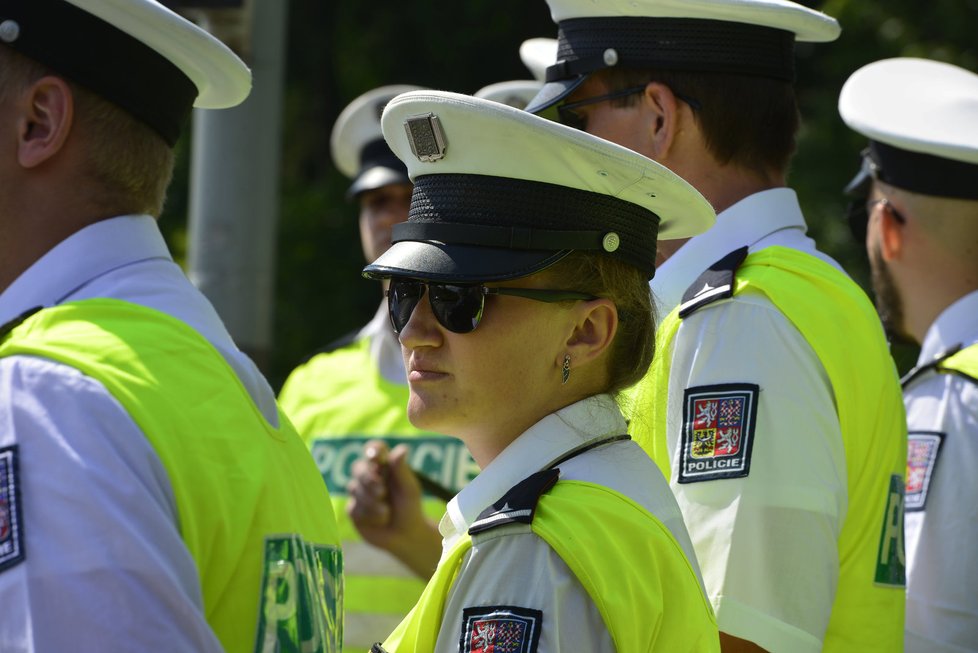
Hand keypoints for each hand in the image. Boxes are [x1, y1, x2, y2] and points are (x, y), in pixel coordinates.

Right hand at [347, 440, 441, 578]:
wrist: (405, 535)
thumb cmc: (410, 507)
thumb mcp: (409, 489)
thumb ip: (402, 470)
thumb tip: (402, 449)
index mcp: (384, 466)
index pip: (374, 450)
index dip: (372, 450)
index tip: (376, 457)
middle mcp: (369, 476)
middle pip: (358, 468)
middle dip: (368, 479)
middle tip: (382, 492)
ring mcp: (359, 493)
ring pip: (354, 488)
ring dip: (371, 502)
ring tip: (387, 512)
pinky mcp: (353, 510)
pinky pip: (353, 508)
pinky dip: (368, 515)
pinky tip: (380, 520)